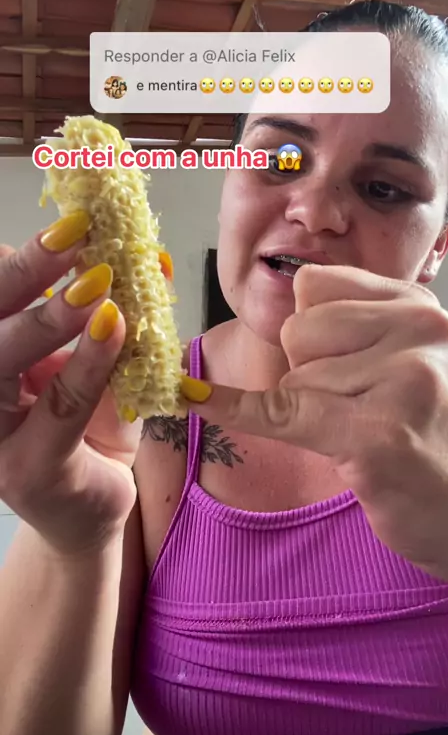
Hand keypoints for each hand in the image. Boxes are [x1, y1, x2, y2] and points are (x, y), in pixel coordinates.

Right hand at [0, 219, 140, 558]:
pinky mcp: (25, 469)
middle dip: (28, 272)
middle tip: (74, 232)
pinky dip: (87, 364)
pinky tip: (114, 328)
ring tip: (96, 281)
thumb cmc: (88, 431)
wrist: (90, 512)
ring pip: (5, 358)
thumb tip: (146, 258)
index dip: (23, 261)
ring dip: (52, 315)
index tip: (66, 222)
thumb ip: (105, 318)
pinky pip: (59, 406)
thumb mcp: (91, 366)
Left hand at [183, 265, 447, 591]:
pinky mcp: (377, 434)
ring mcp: (402, 379)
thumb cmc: (429, 437)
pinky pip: (281, 413)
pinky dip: (235, 411)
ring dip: (312, 414)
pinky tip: (196, 401)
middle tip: (359, 409)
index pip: (313, 286)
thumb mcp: (408, 359)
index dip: (309, 329)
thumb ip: (354, 323)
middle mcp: (417, 329)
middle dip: (308, 375)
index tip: (334, 364)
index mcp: (417, 305)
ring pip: (293, 378)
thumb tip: (283, 290)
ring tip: (365, 434)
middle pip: (298, 330)